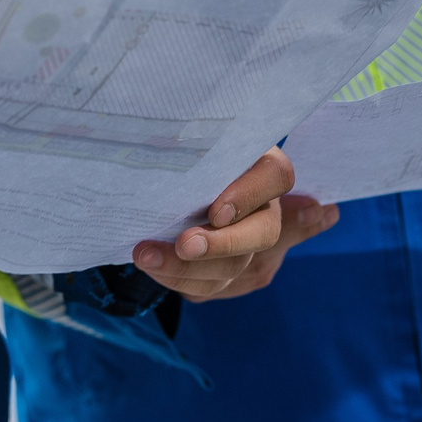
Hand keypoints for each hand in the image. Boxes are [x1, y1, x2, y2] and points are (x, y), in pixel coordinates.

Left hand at [131, 148, 334, 300]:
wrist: (168, 178)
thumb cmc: (182, 149)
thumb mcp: (190, 140)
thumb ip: (195, 136)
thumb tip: (271, 164)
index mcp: (262, 166)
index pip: (276, 176)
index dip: (250, 196)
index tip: (216, 211)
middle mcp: (264, 208)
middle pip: (261, 234)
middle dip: (220, 246)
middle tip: (184, 245)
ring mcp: (247, 245)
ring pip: (231, 268)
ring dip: (186, 268)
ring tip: (146, 256)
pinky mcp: (224, 272)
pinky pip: (207, 285)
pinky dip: (176, 278)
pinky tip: (151, 265)